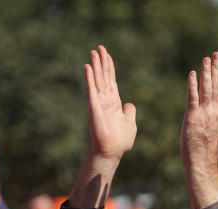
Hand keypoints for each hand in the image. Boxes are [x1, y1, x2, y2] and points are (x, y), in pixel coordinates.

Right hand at [84, 45, 136, 162]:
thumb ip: (130, 112)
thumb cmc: (120, 141)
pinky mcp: (94, 107)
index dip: (109, 66)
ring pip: (97, 80)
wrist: (111, 152)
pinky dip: (89, 78)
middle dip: (101, 62)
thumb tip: (129, 104)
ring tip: (93, 52)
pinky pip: (91, 90)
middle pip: (103, 76)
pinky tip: (88, 67)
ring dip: (95, 66)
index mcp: (114, 102)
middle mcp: (105, 100)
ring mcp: (99, 103)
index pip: (111, 80)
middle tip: (99, 47)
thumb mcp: (130, 123)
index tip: (106, 54)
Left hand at [181, 52, 217, 208]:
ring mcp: (204, 113)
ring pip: (206, 88)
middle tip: (216, 53)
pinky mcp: (192, 116)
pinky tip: (192, 73)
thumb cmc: (212, 150)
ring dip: (206, 72)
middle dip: (216, 68)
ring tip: (206, 58)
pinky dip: (192, 85)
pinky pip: (192, 97)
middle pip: (217, 85)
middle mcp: (215, 111)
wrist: (202, 162)